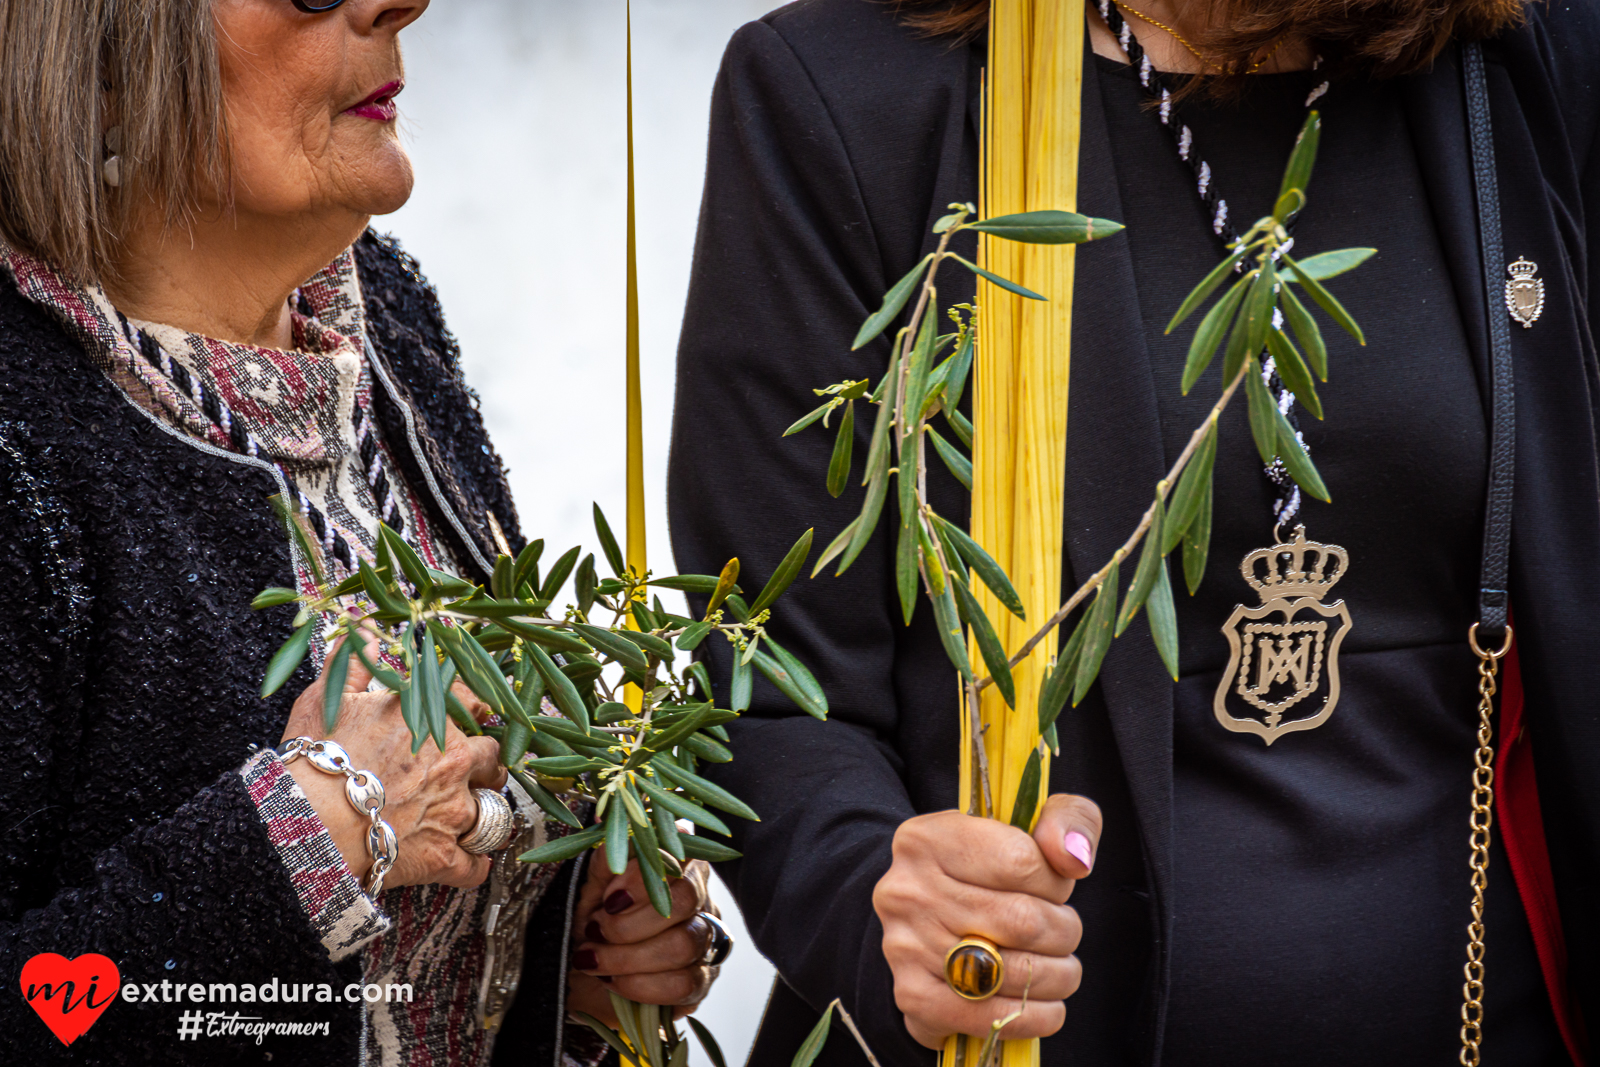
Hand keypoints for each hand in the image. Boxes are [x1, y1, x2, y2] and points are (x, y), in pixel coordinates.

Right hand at [280, 638, 507, 889]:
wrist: (304, 823)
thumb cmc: (314, 761)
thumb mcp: (328, 699)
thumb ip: (357, 664)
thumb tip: (368, 634)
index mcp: (431, 718)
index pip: (476, 700)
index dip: (477, 708)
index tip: (477, 714)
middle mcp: (453, 762)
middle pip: (494, 758)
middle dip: (486, 765)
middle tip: (470, 772)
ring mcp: (453, 811)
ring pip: (493, 812)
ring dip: (484, 815)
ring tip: (469, 818)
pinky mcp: (443, 857)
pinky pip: (476, 866)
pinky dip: (474, 866)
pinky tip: (468, 863)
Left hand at [567, 855, 717, 1023]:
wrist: (580, 979)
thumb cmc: (590, 924)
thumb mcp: (589, 890)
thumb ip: (604, 864)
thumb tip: (611, 835)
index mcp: (677, 866)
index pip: (680, 856)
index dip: (644, 877)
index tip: (609, 899)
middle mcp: (700, 899)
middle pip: (685, 900)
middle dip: (630, 922)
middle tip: (594, 930)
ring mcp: (706, 943)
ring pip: (684, 944)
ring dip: (628, 956)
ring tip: (594, 960)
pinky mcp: (700, 982)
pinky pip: (683, 984)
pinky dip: (639, 985)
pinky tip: (612, 981)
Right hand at [873, 794, 1100, 1047]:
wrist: (926, 913)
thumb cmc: (987, 866)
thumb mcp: (1029, 822)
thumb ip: (1068, 820)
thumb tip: (1075, 859)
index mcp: (928, 838)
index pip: (1022, 862)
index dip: (1055, 883)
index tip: (1051, 887)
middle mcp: (906, 891)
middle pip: (1023, 921)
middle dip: (1063, 931)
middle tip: (1061, 931)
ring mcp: (905, 947)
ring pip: (1015, 973)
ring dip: (1057, 976)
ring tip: (1057, 966)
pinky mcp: (914, 998)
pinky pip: (993, 1019)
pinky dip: (1034, 1017)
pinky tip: (1042, 1003)